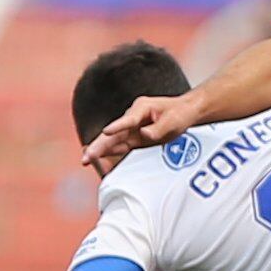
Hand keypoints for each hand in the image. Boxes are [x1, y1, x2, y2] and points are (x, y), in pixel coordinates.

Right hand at [80, 93, 196, 165]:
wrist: (184, 112)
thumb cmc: (179, 113)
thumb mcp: (173, 120)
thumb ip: (158, 129)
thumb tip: (143, 135)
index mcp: (141, 108)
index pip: (128, 120)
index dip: (117, 126)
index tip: (106, 131)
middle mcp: (132, 117)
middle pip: (113, 133)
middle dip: (99, 144)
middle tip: (86, 156)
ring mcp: (132, 128)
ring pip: (113, 141)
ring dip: (100, 151)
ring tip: (86, 161)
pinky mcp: (135, 138)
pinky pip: (120, 146)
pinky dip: (110, 154)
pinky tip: (99, 162)